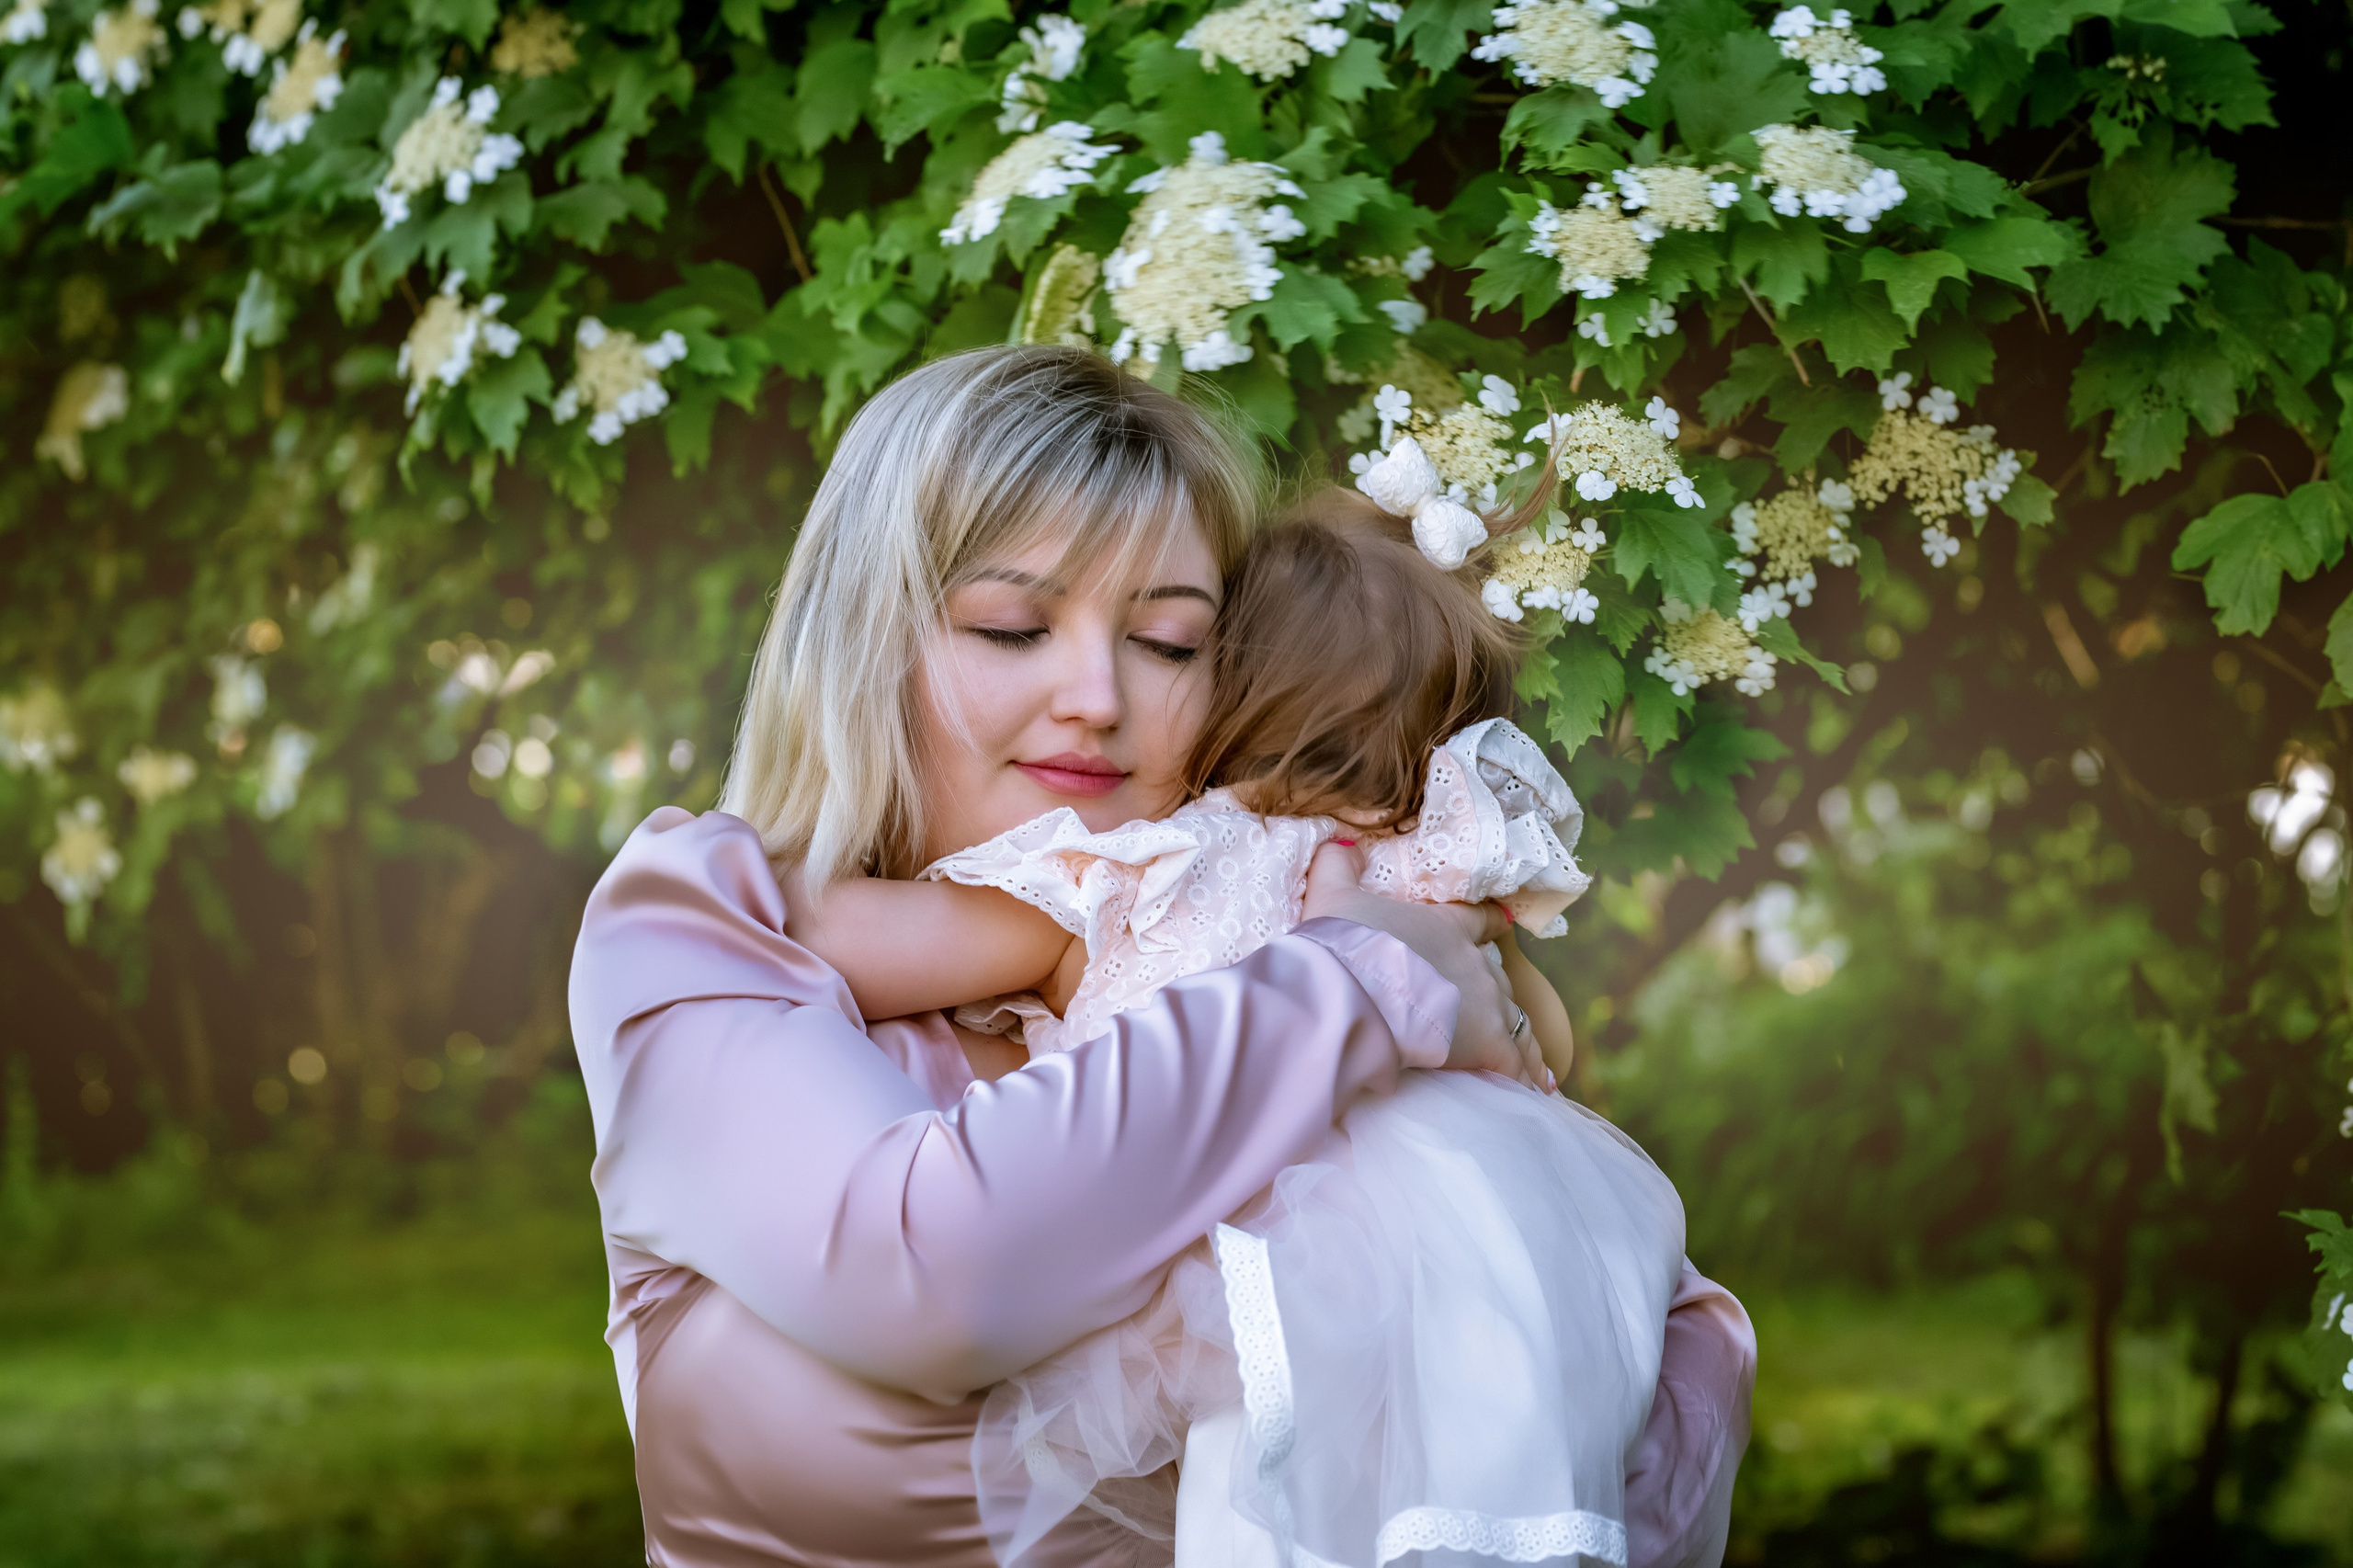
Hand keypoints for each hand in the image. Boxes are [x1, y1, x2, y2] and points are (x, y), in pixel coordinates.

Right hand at [1302, 841, 1547, 1087]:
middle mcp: (1475, 964)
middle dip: (1497, 995)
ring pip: (1516, 1021)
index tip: (1502, 925)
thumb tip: (1341, 842)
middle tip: (1497, 1015)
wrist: (1351, 993)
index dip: (1490, 924)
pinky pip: (1515, 1064)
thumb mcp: (1331, 896)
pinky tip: (1533, 1092)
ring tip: (1532, 1064)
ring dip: (1521, 1040)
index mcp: (1447, 927)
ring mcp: (1486, 1004)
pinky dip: (1524, 1078)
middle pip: (1499, 979)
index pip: (1480, 921)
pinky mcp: (1488, 1045)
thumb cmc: (1344, 945)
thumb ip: (1337, 866)